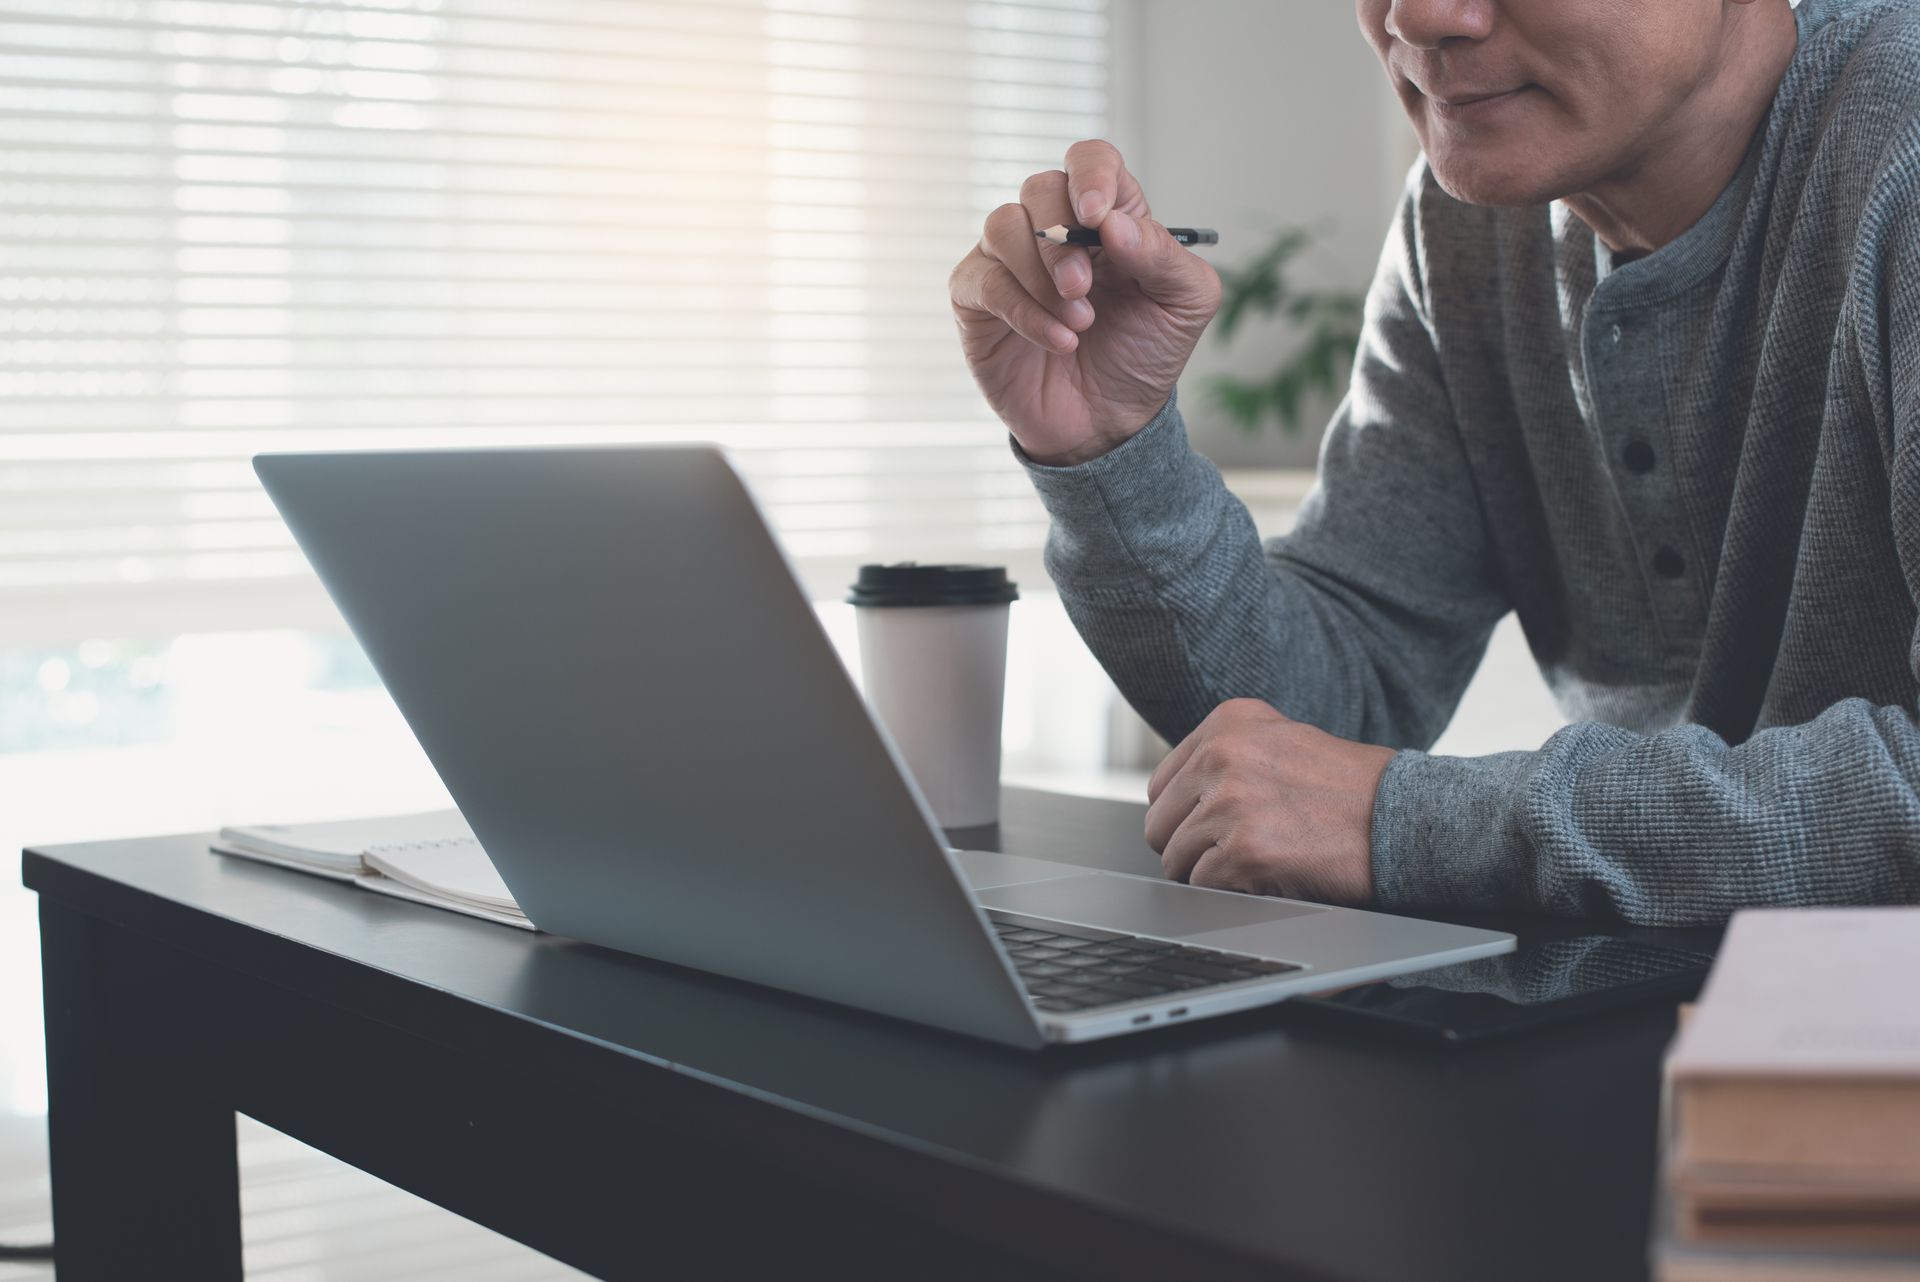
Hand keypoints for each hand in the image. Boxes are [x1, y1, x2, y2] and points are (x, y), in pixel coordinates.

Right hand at [947, 139, 1222, 466]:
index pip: (1090, 160)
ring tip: (1079, 325)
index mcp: (1106, 216)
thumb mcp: (1182, 305)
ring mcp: (1009, 260)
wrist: (1108, 422)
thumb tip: (1115, 225)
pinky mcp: (977, 299)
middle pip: (1040, 187)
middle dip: (1063, 239)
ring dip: (1042, 278)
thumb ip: (1164, 256)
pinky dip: (1023, 312)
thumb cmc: (1143, 354)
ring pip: (1003, 226)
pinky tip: (1058, 341)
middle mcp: (1053, 227)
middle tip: (1083, 289)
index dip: (1091, 176)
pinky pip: (984, 281)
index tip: (1098, 217)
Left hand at [1144, 699, 1396, 904]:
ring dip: (1212, 873)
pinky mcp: (1246, 850)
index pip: (1162, 785)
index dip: (1184, 817)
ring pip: (1176, 860)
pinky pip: (1203, 886)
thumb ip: (1226, 758)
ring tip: (1261, 861)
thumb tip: (1172, 800)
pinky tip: (1271, 875)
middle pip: (1159, 825)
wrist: (1407, 817)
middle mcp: (1223, 754)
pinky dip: (1232, 892)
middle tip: (1235, 854)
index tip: (1214, 828)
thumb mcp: (1282, 741)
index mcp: (1228, 722)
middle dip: (1190, 848)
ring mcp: (1232, 802)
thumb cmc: (1349, 789)